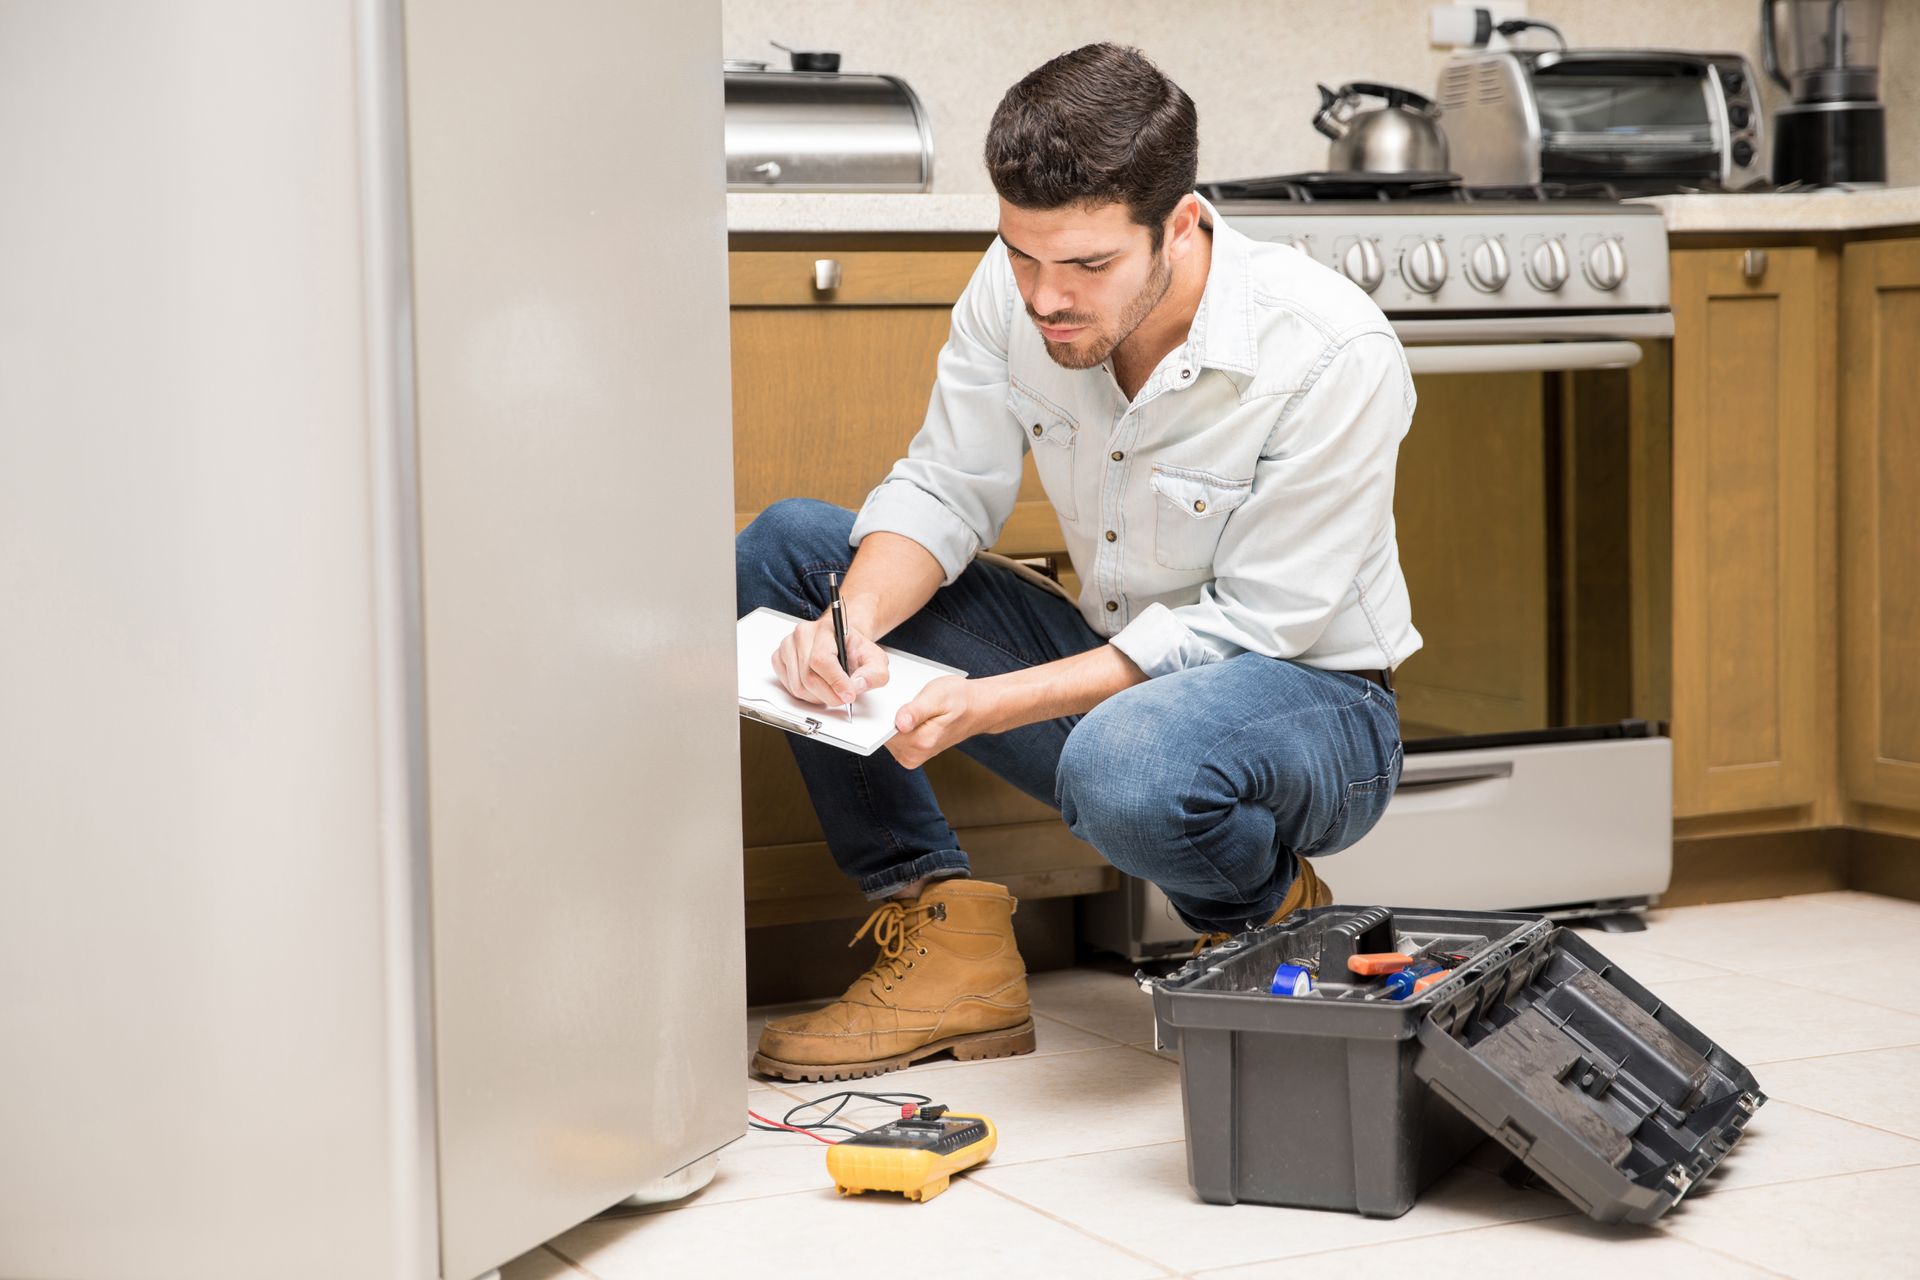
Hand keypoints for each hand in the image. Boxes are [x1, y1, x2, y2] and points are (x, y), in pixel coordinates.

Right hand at [772, 613, 889, 708]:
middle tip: (843, 698)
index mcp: (826, 628)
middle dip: (829, 695)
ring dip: (817, 697)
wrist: (841, 642)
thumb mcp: (875, 660)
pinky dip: (805, 695)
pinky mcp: (779, 658)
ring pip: (797, 686)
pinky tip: (817, 688)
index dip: (835, 682)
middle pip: (808, 677)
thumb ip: (874, 673)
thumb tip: (858, 685)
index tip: (848, 695)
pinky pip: (789, 687)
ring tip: (832, 692)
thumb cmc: (854, 649)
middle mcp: (803, 634)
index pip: (822, 660)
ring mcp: (787, 646)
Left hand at [886, 675, 981, 769]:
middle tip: (904, 699)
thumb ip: (917, 710)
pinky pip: (893, 737)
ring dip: (892, 718)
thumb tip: (900, 724)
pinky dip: (896, 723)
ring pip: (886, 735)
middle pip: (882, 734)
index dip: (880, 713)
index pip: (882, 730)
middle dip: (887, 715)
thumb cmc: (960, 699)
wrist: (977, 709)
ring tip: (910, 704)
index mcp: (920, 742)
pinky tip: (910, 712)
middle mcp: (913, 754)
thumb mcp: (939, 696)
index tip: (888, 700)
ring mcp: (911, 756)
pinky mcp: (910, 753)